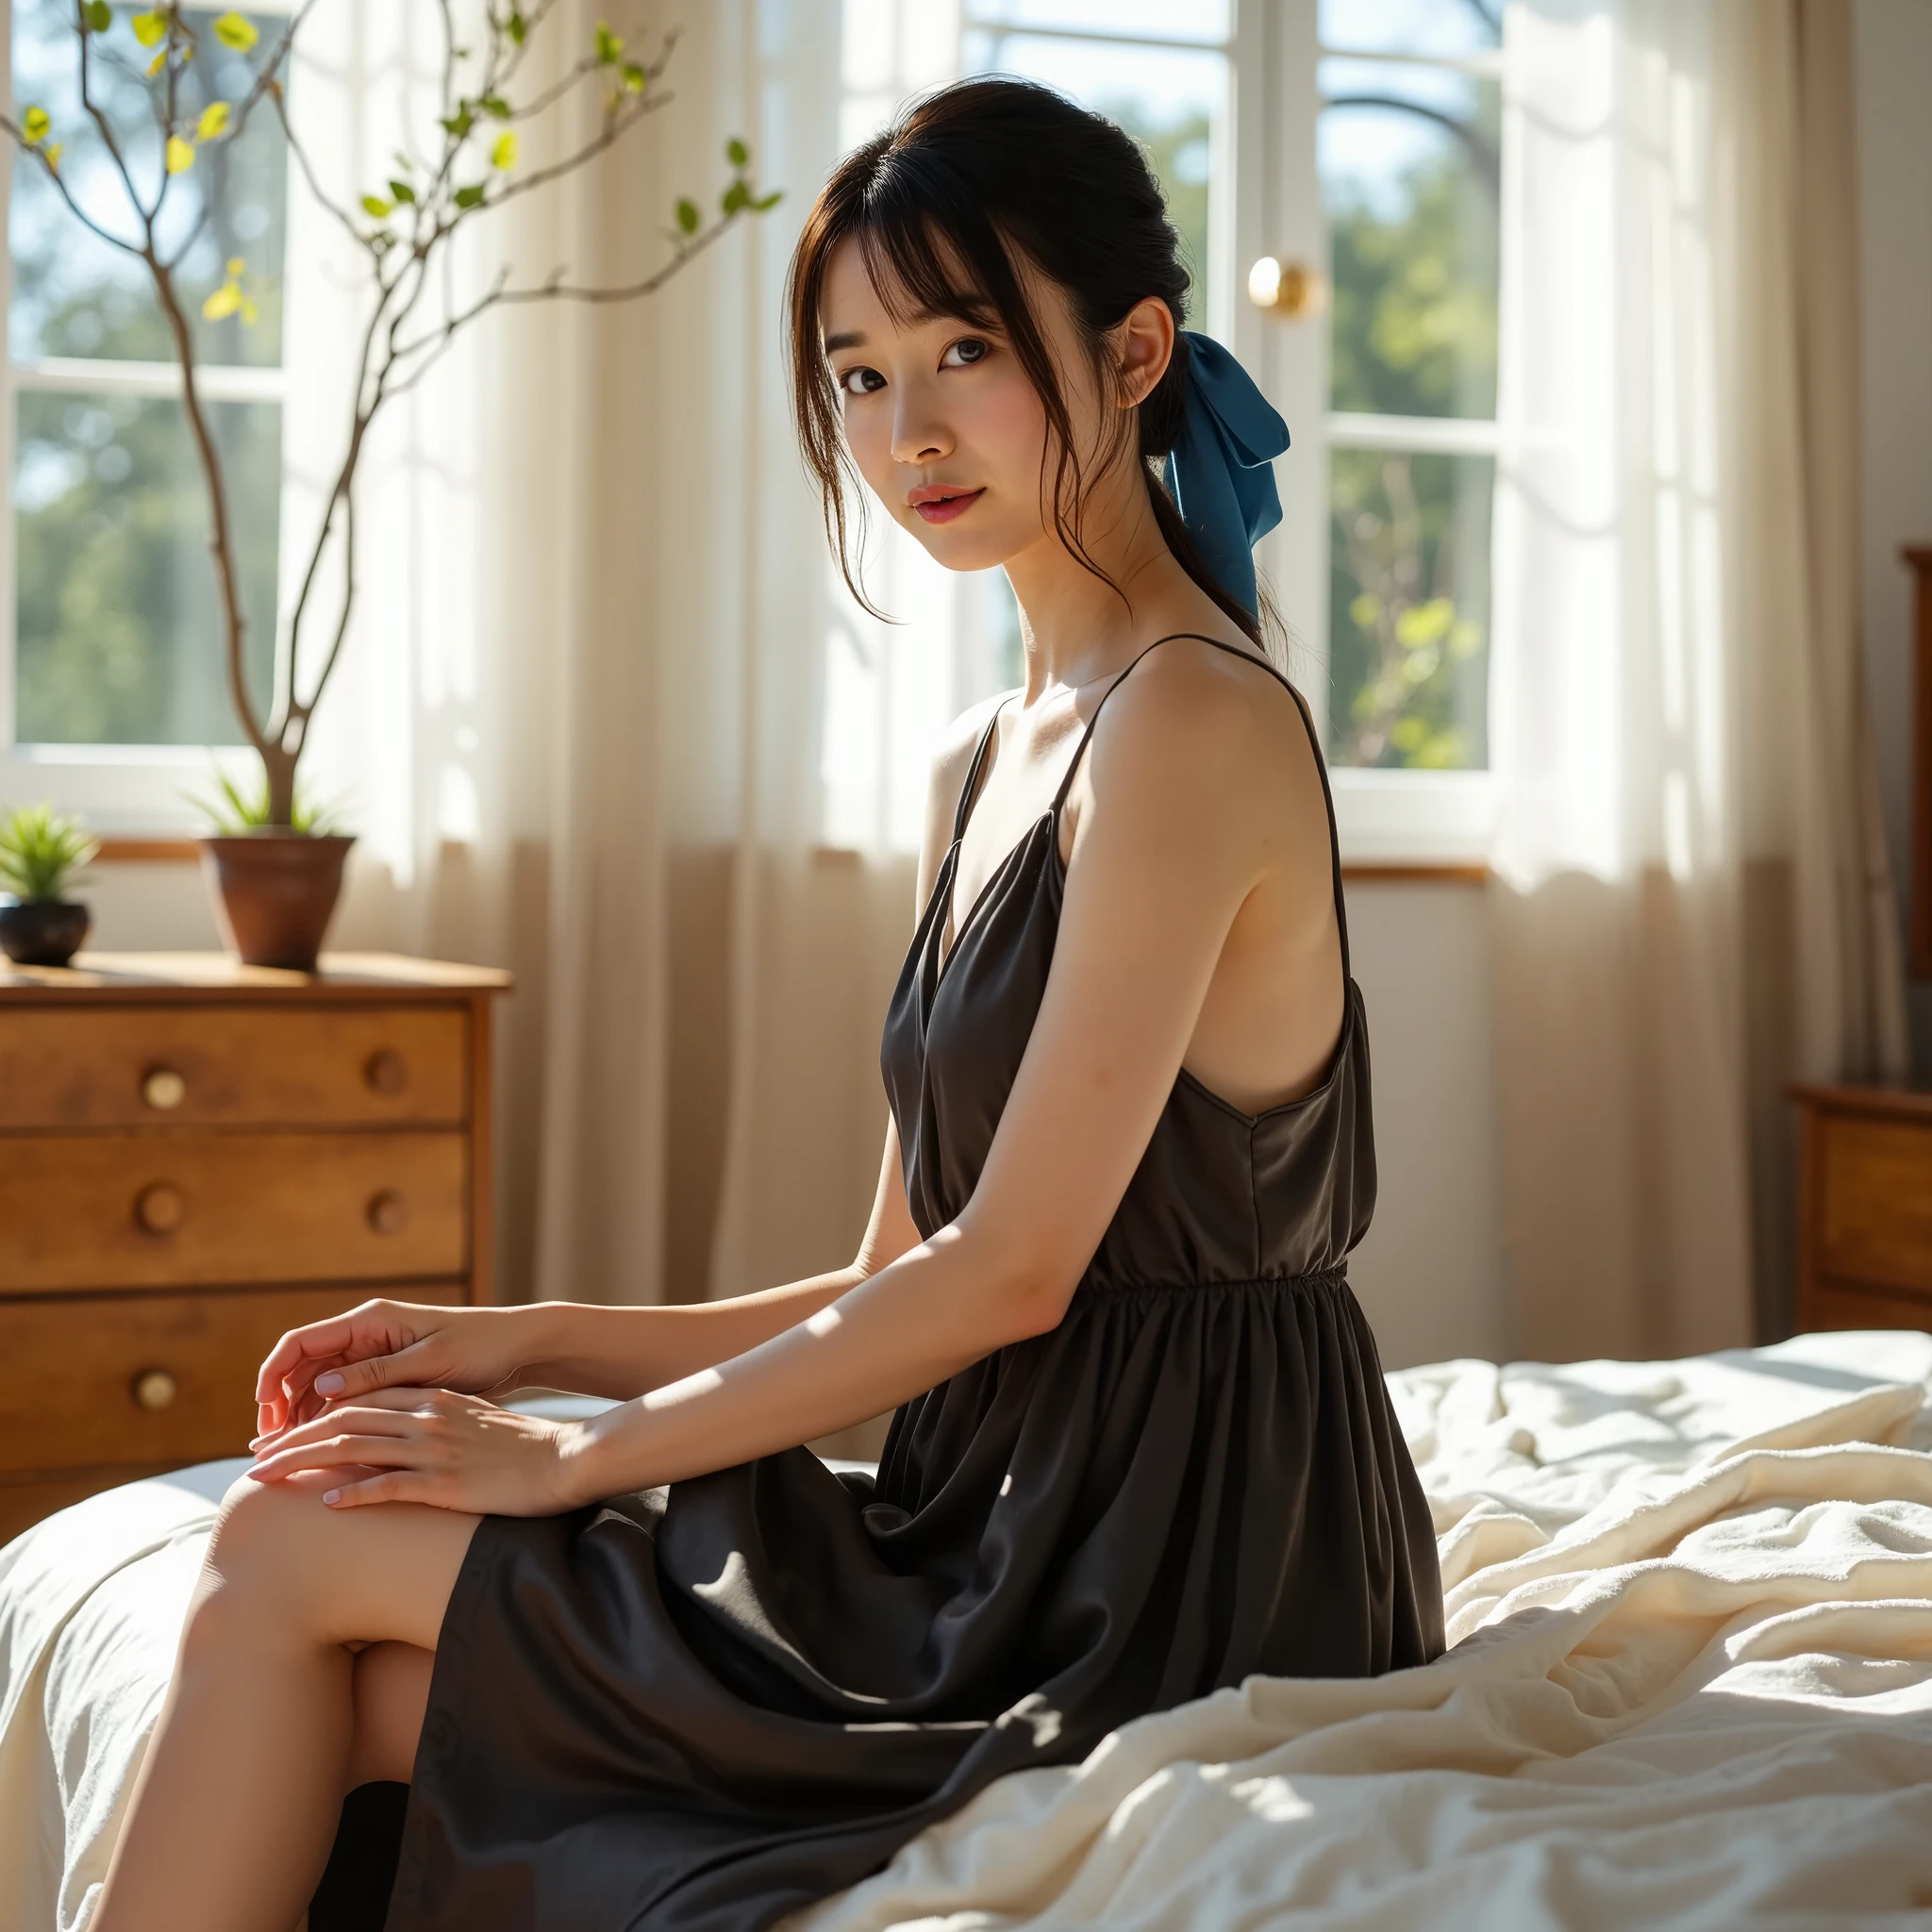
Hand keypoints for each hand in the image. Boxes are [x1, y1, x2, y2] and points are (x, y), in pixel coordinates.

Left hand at [244, 1387, 598, 1514]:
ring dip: (304, 1463)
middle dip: (292, 1440)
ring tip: (268, 1479)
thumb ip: (436, 1423)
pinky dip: (355, 1493)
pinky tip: (327, 1505)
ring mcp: (436, 1449)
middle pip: (344, 1421)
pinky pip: (391, 1486)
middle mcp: (427, 1418)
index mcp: (431, 1400)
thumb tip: (400, 1440)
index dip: (312, 1418)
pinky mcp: (448, 1482)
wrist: (566, 1459)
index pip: (358, 1402)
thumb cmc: (522, 1448)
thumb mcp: (474, 1423)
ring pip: (353, 1449)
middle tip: (255, 1461)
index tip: (281, 1438)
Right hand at [253, 1300, 535, 1444]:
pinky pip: (345, 1400)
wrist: (516, 1348)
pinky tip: (318, 1451)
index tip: (263, 1412)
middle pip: (302, 1370)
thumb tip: (323, 1385)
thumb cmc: (480, 1345)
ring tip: (284, 1457)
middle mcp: (366, 1336)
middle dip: (280, 1406)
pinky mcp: (388, 1379)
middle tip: (267, 1447)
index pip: (300, 1343)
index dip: (272, 1375)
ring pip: (319, 1388)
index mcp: (371, 1321)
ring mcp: (374, 1358)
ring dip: (299, 1419)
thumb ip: (378, 1373)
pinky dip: (327, 1422)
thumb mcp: (430, 1359)